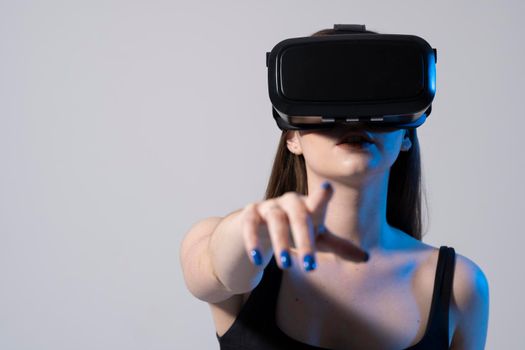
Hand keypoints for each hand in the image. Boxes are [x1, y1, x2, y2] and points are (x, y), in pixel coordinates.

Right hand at [239, 181, 367, 271]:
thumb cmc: (293, 230)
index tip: (327, 188)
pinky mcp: (249, 215)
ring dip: (280, 243)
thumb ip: (337, 246)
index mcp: (308, 205)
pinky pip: (249, 225)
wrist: (258, 226)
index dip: (321, 195)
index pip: (317, 200)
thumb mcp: (315, 238)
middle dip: (304, 241)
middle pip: (298, 216)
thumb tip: (366, 258)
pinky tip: (256, 260)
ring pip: (275, 220)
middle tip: (310, 267)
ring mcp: (268, 207)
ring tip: (286, 267)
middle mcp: (289, 202)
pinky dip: (252, 242)